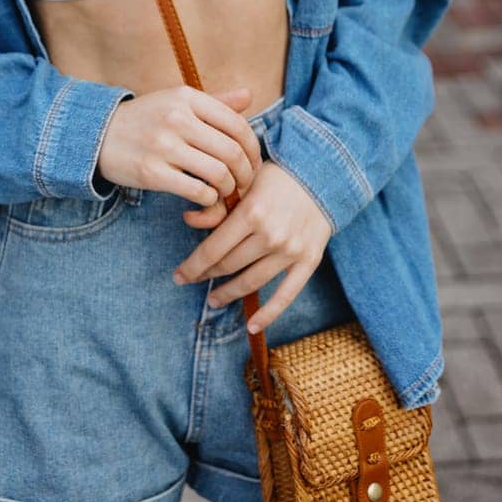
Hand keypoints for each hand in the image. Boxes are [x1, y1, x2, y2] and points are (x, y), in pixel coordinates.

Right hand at [96, 84, 262, 204]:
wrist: (99, 135)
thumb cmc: (147, 119)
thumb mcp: (177, 102)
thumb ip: (215, 102)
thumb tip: (249, 95)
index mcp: (187, 97)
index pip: (237, 124)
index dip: (253, 148)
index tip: (253, 163)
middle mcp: (177, 117)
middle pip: (232, 151)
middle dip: (245, 173)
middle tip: (244, 184)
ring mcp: (163, 145)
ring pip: (218, 173)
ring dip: (229, 189)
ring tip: (225, 191)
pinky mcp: (152, 172)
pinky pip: (197, 191)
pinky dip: (209, 199)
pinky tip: (205, 197)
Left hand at [173, 158, 334, 335]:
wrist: (322, 175)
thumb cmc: (277, 176)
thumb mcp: (245, 181)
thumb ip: (219, 204)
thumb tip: (188, 220)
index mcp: (251, 212)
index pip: (213, 249)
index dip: (192, 266)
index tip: (179, 275)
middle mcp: (270, 235)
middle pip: (229, 266)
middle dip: (206, 276)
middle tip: (192, 280)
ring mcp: (290, 250)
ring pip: (251, 282)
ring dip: (228, 294)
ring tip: (213, 298)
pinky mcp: (308, 261)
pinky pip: (286, 295)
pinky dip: (268, 314)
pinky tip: (252, 326)